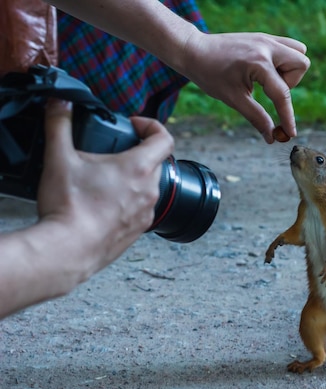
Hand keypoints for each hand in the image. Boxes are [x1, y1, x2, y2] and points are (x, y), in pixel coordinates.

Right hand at [38, 99, 173, 276]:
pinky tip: (102, 203)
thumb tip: (59, 101)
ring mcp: (146, 213)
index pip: (165, 138)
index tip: (133, 125)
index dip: (152, 125)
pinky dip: (126, 201)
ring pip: (147, 187)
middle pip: (155, 162)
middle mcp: (150, 190)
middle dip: (136, 152)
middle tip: (111, 152)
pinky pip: (139, 209)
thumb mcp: (59, 158)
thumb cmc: (69, 206)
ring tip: (103, 179)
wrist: (69, 250)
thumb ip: (59, 124)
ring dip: (131, 179)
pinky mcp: (138, 231)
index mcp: (139, 168)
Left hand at [181, 32, 309, 143]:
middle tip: (270, 91)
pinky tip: (266, 71)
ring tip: (269, 79)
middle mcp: (267, 47)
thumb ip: (256, 117)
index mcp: (259, 63)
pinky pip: (288, 46)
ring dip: (290, 69)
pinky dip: (284, 60)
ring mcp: (266, 39)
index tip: (290, 133)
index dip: (288, 117)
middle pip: (301, 64)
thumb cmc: (210, 74)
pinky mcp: (264, 37)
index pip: (282, 94)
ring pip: (299, 51)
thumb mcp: (233, 99)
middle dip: (291, 83)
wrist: (194, 50)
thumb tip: (271, 137)